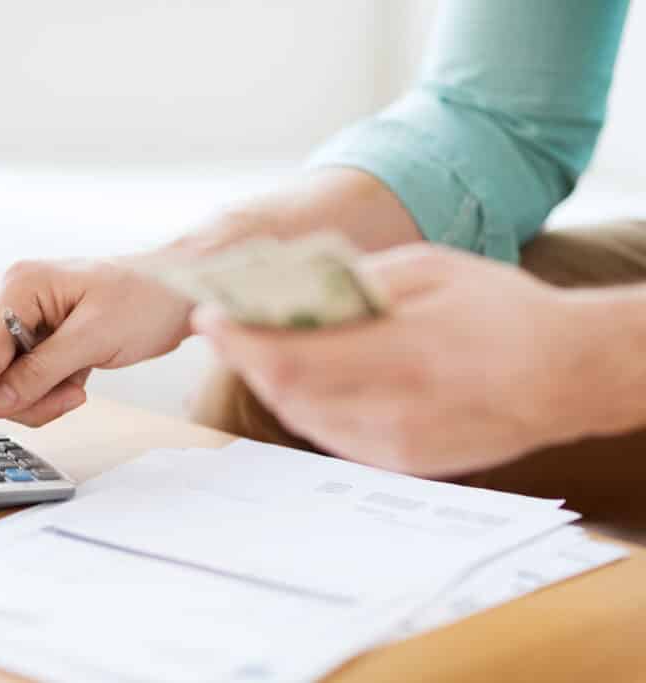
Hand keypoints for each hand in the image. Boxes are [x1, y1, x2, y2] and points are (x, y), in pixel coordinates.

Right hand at [0, 257, 192, 455]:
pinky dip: (53, 393)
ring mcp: (25, 322)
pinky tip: (81, 377)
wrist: (182, 289)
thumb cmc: (147, 298)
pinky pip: (29, 384)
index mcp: (18, 287)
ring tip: (82, 384)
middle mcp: (13, 301)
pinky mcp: (41, 341)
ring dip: (45, 398)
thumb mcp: (95, 337)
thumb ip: (42, 371)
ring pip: (10, 387)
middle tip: (74, 394)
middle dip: (29, 398)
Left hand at [192, 244, 597, 477]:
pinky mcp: (404, 464)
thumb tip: (293, 287)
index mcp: (403, 352)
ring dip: (272, 384)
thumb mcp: (431, 270)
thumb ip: (358, 281)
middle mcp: (396, 409)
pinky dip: (307, 406)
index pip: (291, 358)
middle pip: (287, 394)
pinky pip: (332, 436)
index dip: (240, 341)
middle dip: (247, 359)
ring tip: (258, 349)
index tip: (209, 318)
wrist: (567, 374)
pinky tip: (305, 379)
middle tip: (227, 330)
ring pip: (303, 418)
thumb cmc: (502, 311)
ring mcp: (398, 445)